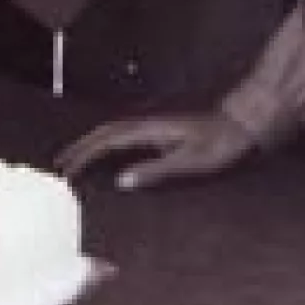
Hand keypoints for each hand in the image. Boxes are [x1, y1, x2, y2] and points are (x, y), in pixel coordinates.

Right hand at [57, 112, 263, 190]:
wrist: (245, 123)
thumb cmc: (223, 143)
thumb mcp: (192, 161)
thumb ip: (156, 170)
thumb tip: (121, 181)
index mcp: (151, 130)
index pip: (107, 141)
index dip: (84, 155)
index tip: (66, 171)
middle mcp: (149, 125)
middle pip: (104, 133)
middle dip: (80, 148)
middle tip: (59, 168)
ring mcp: (155, 127)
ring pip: (113, 134)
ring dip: (92, 146)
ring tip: (74, 163)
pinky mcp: (162, 133)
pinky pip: (126, 138)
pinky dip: (108, 146)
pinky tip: (107, 159)